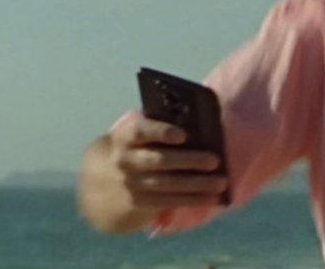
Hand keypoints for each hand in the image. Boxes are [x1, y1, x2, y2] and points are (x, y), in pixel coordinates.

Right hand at [105, 114, 229, 208]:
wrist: (103, 180)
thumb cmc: (135, 147)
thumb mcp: (137, 134)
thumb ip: (158, 125)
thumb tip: (200, 122)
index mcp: (125, 137)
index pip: (140, 132)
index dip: (161, 132)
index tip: (183, 134)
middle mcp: (125, 160)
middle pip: (159, 160)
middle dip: (188, 160)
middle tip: (214, 160)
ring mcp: (132, 184)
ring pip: (168, 184)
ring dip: (197, 184)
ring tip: (221, 182)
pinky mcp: (141, 202)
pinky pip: (170, 201)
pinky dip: (194, 200)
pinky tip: (214, 198)